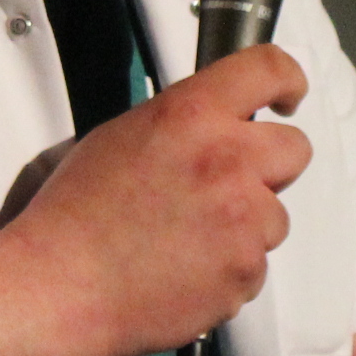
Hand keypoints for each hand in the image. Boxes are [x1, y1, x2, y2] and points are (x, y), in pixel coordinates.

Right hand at [0, 42, 311, 355]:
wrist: (59, 286)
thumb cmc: (76, 213)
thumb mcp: (124, 137)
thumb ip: (184, 124)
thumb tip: (217, 128)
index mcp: (193, 115)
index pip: (269, 69)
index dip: (287, 80)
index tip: (288, 95)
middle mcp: (228, 160)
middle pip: (296, 149)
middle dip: (270, 167)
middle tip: (231, 186)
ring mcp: (244, 219)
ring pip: (275, 216)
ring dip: (246, 227)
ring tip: (188, 241)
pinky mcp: (245, 272)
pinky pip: (255, 266)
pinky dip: (229, 272)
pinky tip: (185, 273)